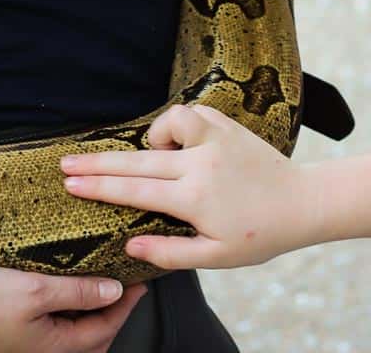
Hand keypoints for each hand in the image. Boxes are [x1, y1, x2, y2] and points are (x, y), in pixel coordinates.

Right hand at [0, 264, 143, 352]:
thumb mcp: (37, 290)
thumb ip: (78, 292)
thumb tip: (113, 292)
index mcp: (50, 347)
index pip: (103, 330)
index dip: (125, 306)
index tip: (137, 282)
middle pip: (87, 339)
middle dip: (108, 316)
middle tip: (120, 287)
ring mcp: (17, 346)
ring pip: (64, 334)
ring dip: (82, 312)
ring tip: (91, 284)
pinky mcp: (1, 335)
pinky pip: (42, 328)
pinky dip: (57, 311)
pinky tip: (53, 289)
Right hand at [62, 104, 312, 270]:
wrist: (304, 203)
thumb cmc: (261, 235)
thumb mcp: (216, 257)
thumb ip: (170, 252)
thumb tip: (130, 245)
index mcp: (193, 198)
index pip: (134, 191)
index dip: (98, 187)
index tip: (70, 184)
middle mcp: (200, 163)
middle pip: (136, 161)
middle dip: (97, 162)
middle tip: (67, 163)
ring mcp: (216, 140)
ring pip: (168, 123)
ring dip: (152, 137)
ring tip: (153, 158)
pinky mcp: (229, 126)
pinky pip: (193, 114)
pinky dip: (180, 124)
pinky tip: (181, 142)